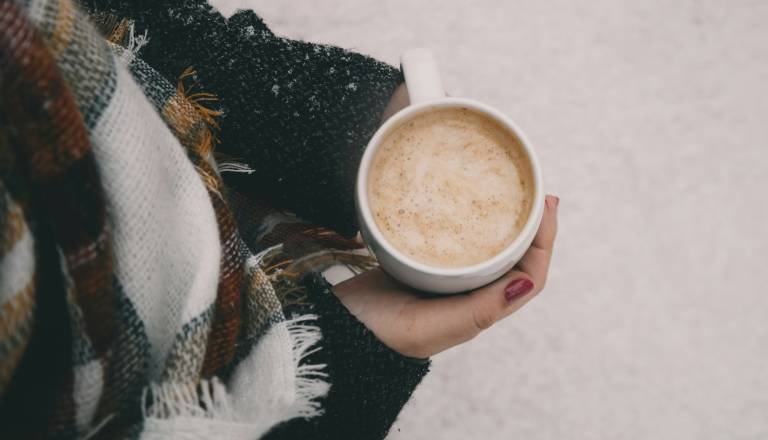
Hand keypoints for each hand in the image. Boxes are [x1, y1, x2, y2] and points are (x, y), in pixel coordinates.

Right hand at [332, 195, 558, 357]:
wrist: (337, 331)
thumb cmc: (383, 335)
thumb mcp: (433, 327)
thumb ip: (478, 311)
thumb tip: (526, 284)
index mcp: (478, 311)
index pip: (528, 276)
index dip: (545, 242)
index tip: (547, 206)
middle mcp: (467, 295)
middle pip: (514, 258)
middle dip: (531, 227)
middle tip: (537, 192)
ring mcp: (444, 279)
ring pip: (487, 248)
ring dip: (504, 223)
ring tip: (510, 193)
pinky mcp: (419, 266)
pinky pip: (454, 241)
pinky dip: (466, 221)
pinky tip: (460, 202)